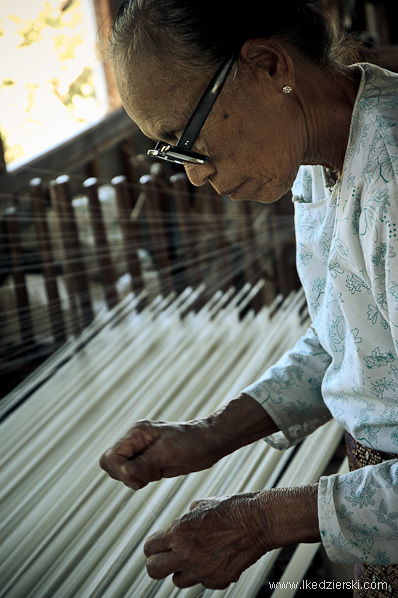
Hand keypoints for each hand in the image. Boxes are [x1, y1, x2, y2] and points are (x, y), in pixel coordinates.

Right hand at [99, 419, 217, 489]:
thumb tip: (124, 474)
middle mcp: (135, 441)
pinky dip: (142, 479)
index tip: (141, 472)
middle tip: (149, 473)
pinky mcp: (148, 461)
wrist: (210, 442)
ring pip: (122, 472)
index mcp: (136, 433)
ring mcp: (141, 451)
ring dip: (136, 478)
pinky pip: (134, 475)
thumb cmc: (192, 442)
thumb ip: (143, 463)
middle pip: (112, 465)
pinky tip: (159, 472)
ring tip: (156, 471)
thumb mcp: (167, 452)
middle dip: (127, 475)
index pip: (110, 457)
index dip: (121, 470)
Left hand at [144, 494, 268, 589]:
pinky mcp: (218, 581)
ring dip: (182, 570)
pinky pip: (202, 582)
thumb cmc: (231, 509)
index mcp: (179, 532)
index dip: (153, 546)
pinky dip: (205, 573)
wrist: (258, 520)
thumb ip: (182, 523)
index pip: (149, 548)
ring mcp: (202, 570)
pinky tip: (215, 558)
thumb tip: (174, 532)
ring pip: (178, 581)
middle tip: (166, 557)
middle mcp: (187, 554)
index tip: (158, 545)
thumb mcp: (200, 506)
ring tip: (195, 556)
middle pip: (153, 570)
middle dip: (157, 563)